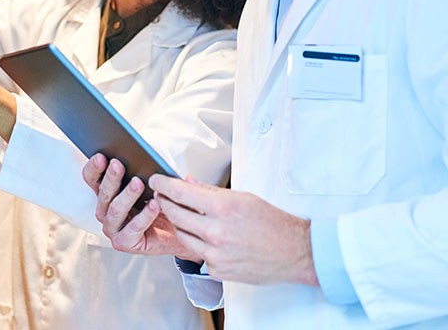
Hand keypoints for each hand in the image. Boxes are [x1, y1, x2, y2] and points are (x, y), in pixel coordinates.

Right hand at [81, 154, 201, 259]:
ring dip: (127, 195)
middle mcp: (105, 211)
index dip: (94, 167)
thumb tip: (144, 157)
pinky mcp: (125, 243)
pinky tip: (154, 204)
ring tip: (138, 183)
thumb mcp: (151, 182)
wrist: (179, 228)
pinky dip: (145, 215)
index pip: (92, 178)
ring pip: (116, 210)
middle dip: (111, 178)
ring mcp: (113, 228)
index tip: (101, 156)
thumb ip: (144, 170)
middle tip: (119, 164)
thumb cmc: (162, 203)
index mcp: (106, 192)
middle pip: (103, 193)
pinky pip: (133, 228)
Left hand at [150, 175, 318, 285]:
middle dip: (164, 202)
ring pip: (182, 234)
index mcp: (222, 208)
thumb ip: (210, 191)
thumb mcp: (241, 197)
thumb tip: (187, 181)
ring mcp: (215, 254)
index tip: (155, 179)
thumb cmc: (271, 222)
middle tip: (161, 195)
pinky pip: (197, 252)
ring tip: (180, 213)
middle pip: (175, 214)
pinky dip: (197, 242)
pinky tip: (203, 235)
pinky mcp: (217, 270)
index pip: (181, 192)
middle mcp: (215, 232)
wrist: (293, 252)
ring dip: (178, 222)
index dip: (163, 184)